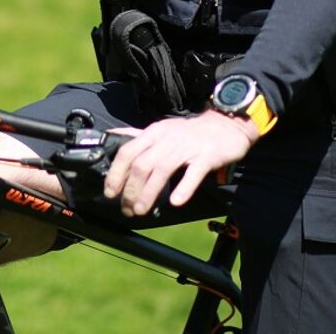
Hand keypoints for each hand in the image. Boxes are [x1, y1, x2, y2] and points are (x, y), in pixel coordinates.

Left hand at [102, 111, 259, 216]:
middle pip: (142, 164)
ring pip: (163, 170)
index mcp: (153, 133)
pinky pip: (194, 172)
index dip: (116, 173)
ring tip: (141, 210)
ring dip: (149, 193)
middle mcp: (167, 139)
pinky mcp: (207, 156)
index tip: (110, 192)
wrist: (226, 124)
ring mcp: (187, 147)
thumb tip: (113, 135)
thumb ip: (138, 136)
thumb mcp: (161, 130)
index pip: (127, 151)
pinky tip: (175, 201)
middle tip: (126, 208)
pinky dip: (183, 187)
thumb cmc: (189, 132)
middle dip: (130, 189)